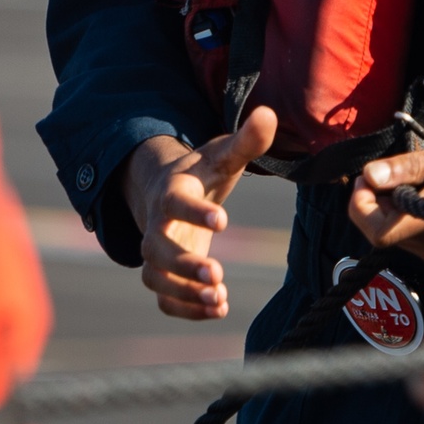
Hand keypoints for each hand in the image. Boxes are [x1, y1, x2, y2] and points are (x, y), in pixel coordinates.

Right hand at [121, 106, 276, 320]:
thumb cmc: (203, 172)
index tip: (223, 221)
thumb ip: (247, 140)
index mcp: (171, 191)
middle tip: (218, 276)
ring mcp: (156, 252)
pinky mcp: (162, 275)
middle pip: (156, 247)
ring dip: (183, 293)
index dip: (195, 211)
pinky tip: (218, 310)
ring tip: (219, 299)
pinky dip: (184, 309)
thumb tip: (269, 113)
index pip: (175, 201)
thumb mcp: (223, 154)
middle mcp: (157, 224)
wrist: (171, 190)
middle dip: (183, 264)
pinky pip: (162, 299)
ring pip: (155, 278)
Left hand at [348, 131, 423, 264]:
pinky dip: (408, 219)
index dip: (360, 205)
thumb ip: (412, 167)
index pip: (376, 231)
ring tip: (408, 178)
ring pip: (397, 239)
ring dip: (391, 211)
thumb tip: (371, 175)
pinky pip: (416, 241)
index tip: (366, 177)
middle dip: (372, 204)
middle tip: (382, 171)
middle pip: (382, 236)